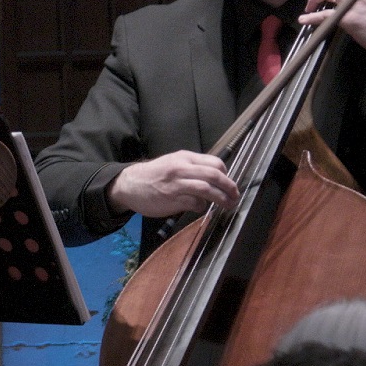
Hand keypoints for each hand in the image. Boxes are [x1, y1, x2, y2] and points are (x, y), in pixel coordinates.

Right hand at [107, 151, 238, 217]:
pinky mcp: (172, 199)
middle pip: (214, 175)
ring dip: (221, 199)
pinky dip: (202, 207)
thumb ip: (192, 168)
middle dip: (229, 187)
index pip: (215, 163)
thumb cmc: (153, 175)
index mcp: (184, 157)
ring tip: (228, 205)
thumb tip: (213, 178)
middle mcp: (182, 168)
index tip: (228, 183)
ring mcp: (177, 184)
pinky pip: (195, 203)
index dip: (226, 174)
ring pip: (207, 189)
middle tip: (235, 196)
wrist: (129, 184)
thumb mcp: (173, 163)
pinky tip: (201, 208)